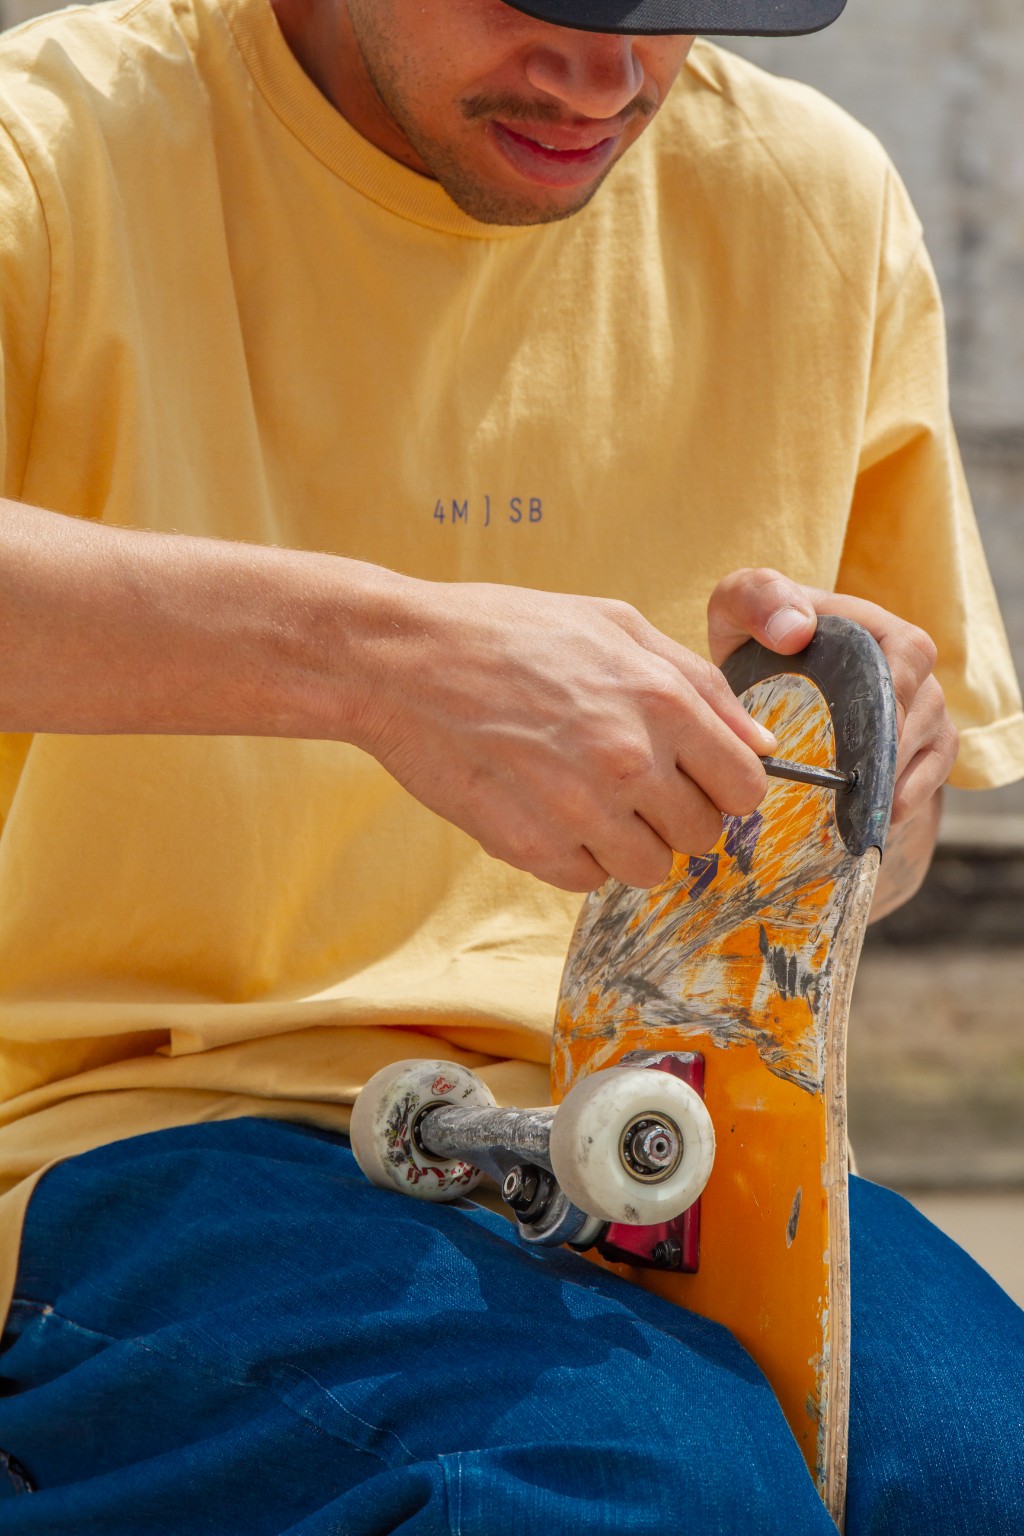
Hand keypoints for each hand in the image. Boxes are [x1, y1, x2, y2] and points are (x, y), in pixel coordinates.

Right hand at [359, 579, 776, 891]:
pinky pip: (587, 879)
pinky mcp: (532, 846)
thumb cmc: (507, 632)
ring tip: (587, 799)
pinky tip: (546, 809)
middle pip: (703, 835)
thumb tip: (760, 741)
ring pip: (650, 868)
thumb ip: (699, 684)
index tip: (698, 780)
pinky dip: (574, 855)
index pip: (744, 786)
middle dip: (677, 816)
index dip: (726, 787)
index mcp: (661, 702)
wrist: (404, 661)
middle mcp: (630, 762)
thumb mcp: (615, 626)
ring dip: (628, 842)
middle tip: (633, 786)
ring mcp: (580, 810)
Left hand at [706, 568, 958, 825]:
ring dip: (896, 784)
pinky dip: (906, 800)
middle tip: (850, 794)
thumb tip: (797, 631)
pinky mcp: (918, 744)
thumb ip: (758, 599)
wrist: (760, 671)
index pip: (908, 655)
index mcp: (875, 626)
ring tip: (858, 818)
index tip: (855, 740)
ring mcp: (919, 706)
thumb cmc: (752, 634)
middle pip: (923, 710)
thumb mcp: (738, 604)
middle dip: (889, 755)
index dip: (889, 699)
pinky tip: (873, 824)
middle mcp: (909, 665)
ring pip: (931, 746)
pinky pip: (930, 774)